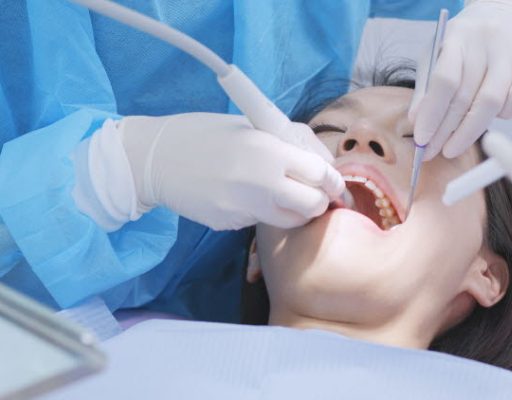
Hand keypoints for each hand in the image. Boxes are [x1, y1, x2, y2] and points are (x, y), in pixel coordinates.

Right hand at [120, 113, 343, 229]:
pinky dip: (262, 211)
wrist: (154, 159)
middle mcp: (262, 184)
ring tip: (281, 194)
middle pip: (313, 206)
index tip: (334, 183)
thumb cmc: (202, 132)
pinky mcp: (230, 225)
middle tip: (312, 193)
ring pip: (290, 221)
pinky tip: (243, 195)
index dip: (333, 181)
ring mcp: (244, 209)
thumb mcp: (250, 126)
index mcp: (269, 151)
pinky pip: (260, 221)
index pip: (321, 174)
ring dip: (295, 211)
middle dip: (318, 201)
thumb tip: (320, 163)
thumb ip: (287, 144)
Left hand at [409, 0, 511, 159]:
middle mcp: (486, 44)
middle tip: (430, 153)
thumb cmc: (463, 42)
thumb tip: (414, 121)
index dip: (432, 113)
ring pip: (492, 102)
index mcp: (456, 38)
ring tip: (451, 148)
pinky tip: (487, 123)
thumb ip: (425, 87)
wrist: (507, 13)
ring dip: (470, 132)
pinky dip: (502, 116)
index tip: (420, 139)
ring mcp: (511, 54)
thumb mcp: (436, 54)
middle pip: (466, 97)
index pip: (444, 81)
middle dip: (445, 131)